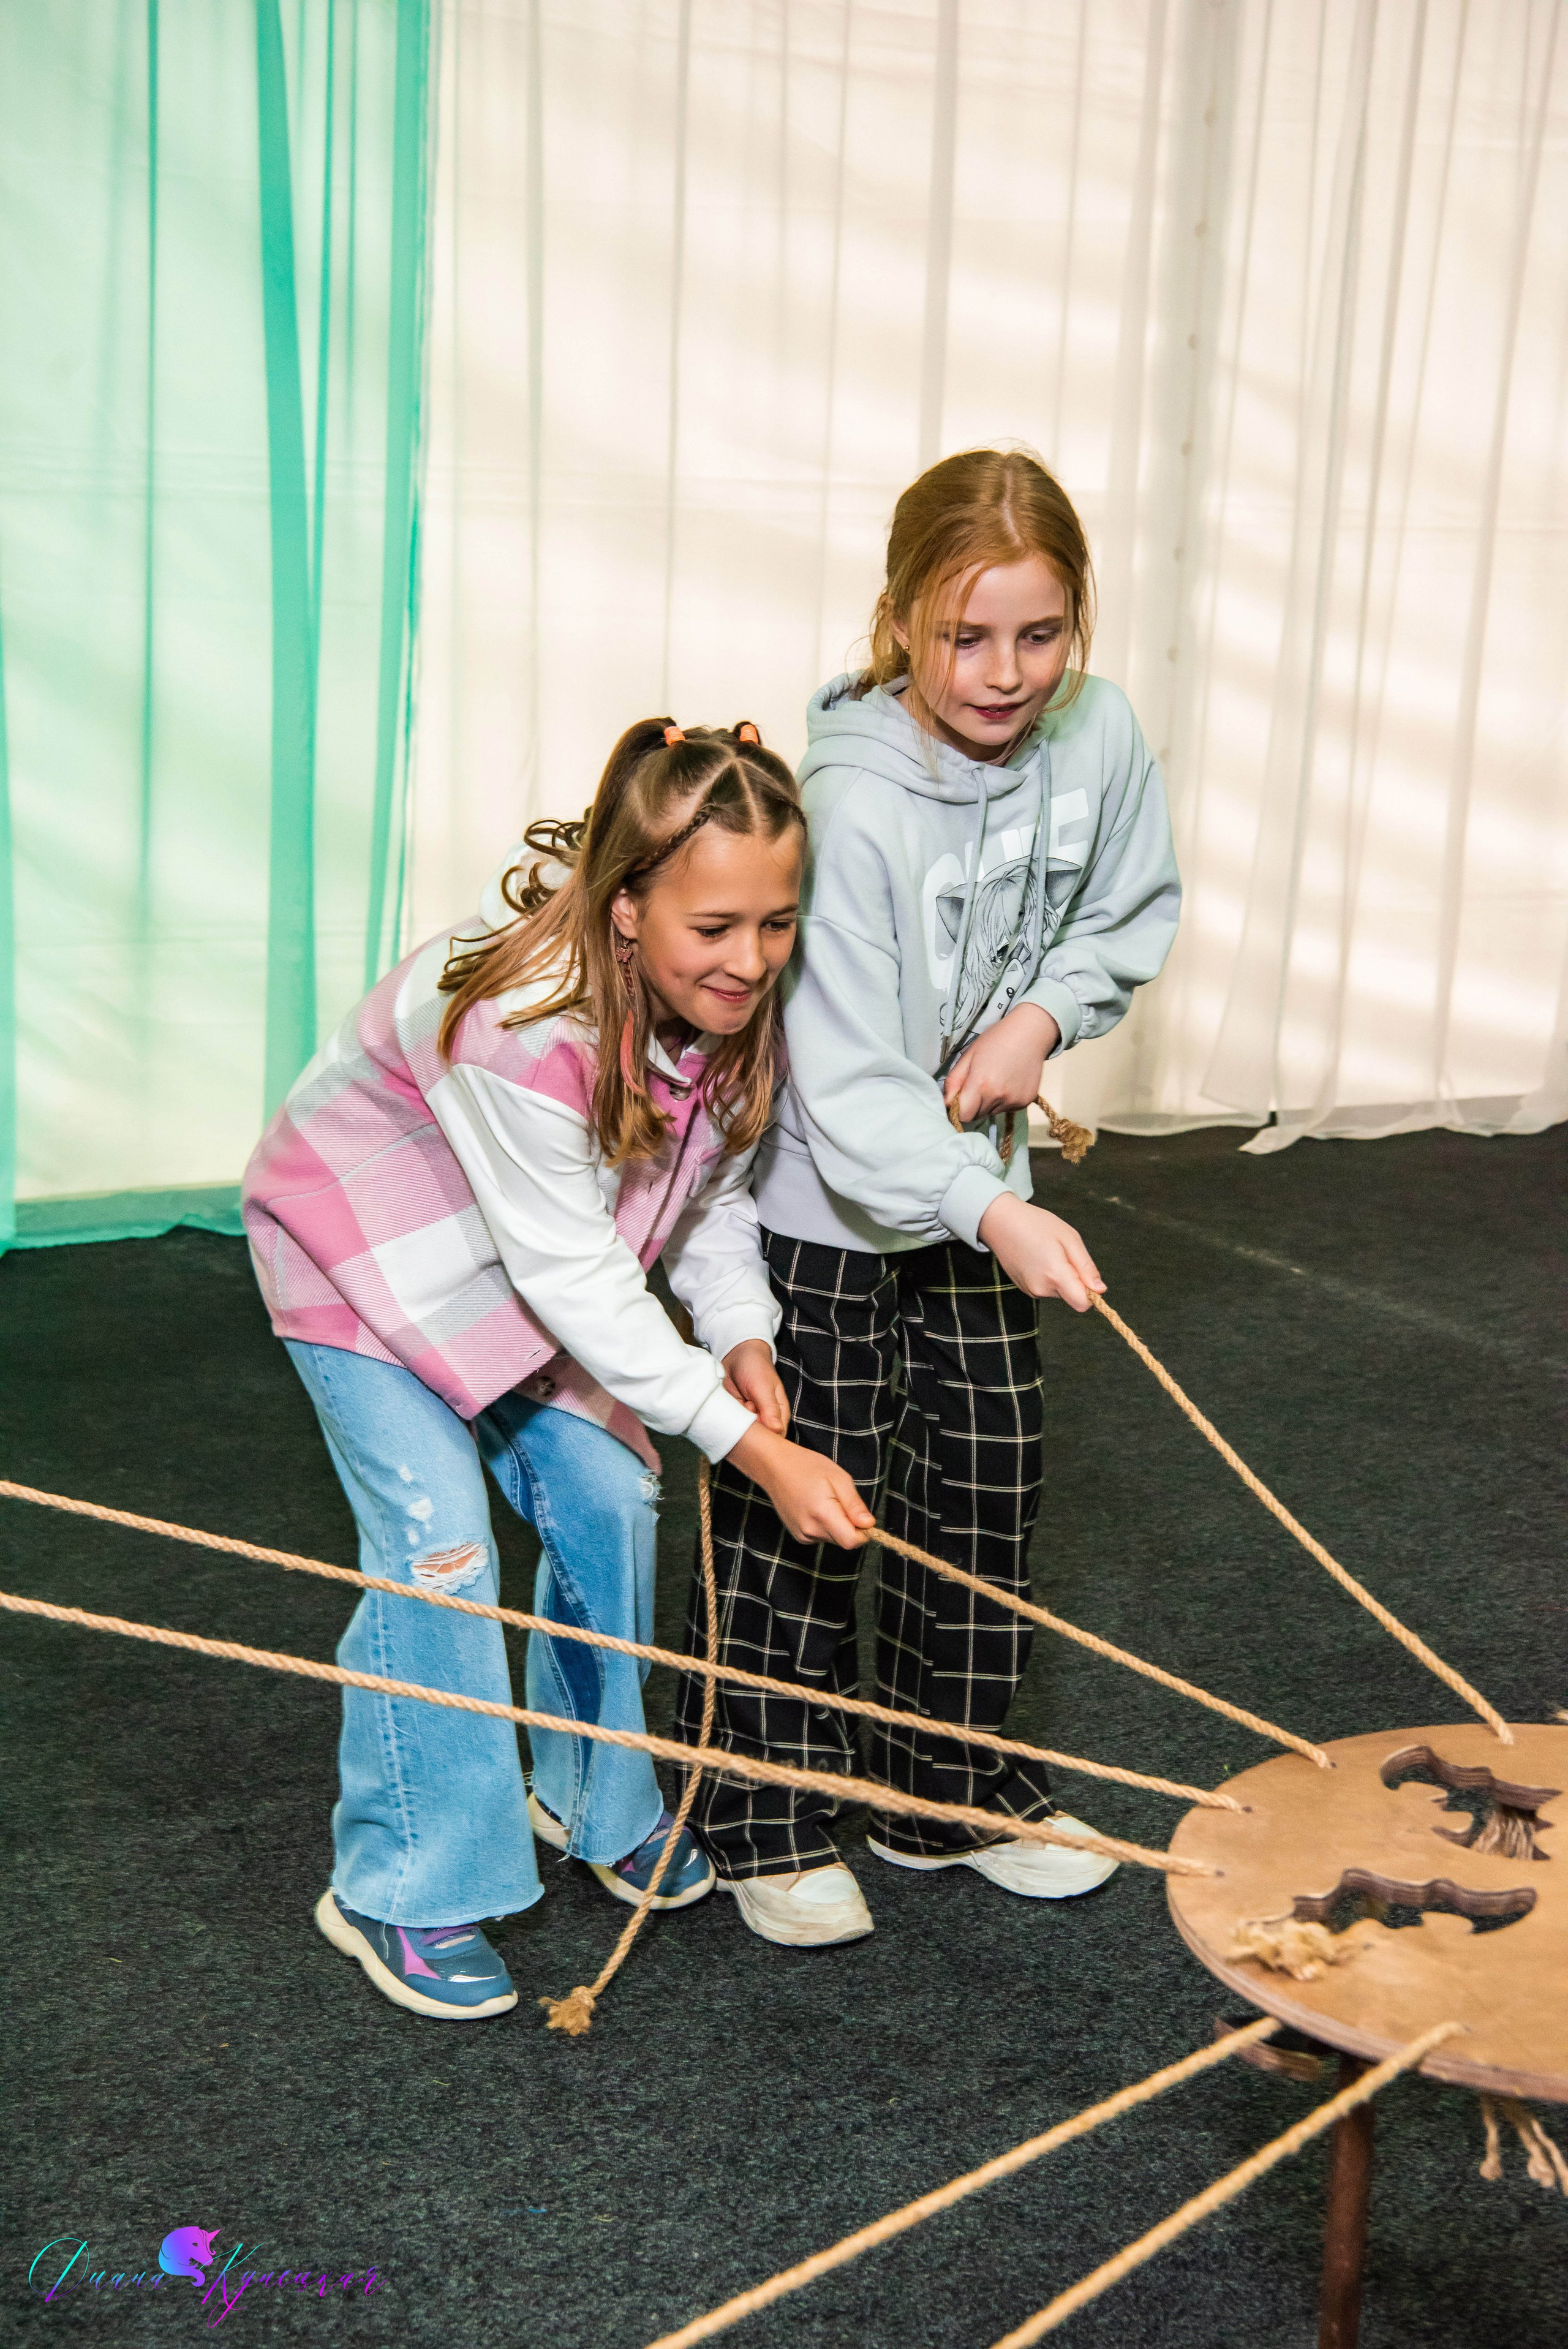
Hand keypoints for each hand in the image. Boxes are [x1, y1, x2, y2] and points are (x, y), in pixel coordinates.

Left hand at [722, 1338, 788, 1434]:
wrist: (736, 1355)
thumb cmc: (756, 1368)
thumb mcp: (763, 1387)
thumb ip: (770, 1409)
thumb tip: (777, 1431)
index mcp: (779, 1414)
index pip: (776, 1437)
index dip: (765, 1435)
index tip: (755, 1421)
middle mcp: (765, 1419)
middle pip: (758, 1438)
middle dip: (749, 1427)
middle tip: (746, 1407)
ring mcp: (749, 1418)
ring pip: (743, 1432)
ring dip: (738, 1422)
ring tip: (739, 1402)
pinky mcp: (735, 1415)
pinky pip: (731, 1425)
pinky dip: (728, 1419)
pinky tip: (729, 1406)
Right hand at [725, 1423, 874, 1547]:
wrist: (774, 1467)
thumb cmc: (808, 1467)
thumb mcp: (839, 1478)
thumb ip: (855, 1505)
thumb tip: (869, 1525)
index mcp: (822, 1515)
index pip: (851, 1542)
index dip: (863, 1532)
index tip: (862, 1516)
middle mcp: (810, 1531)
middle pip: (843, 1540)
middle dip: (850, 1526)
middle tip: (840, 1499)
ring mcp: (802, 1535)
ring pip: (833, 1539)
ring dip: (837, 1525)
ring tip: (826, 1500)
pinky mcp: (798, 1535)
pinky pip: (821, 1536)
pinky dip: (826, 1525)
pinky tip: (817, 1506)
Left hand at [944, 1002, 1060, 1124]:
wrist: (1030, 1033)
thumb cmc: (996, 1040)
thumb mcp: (969, 1056)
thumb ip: (954, 1082)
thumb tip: (946, 1103)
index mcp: (981, 1084)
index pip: (964, 1116)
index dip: (960, 1109)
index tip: (961, 1099)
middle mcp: (998, 1096)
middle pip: (978, 1115)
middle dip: (974, 1105)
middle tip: (979, 1084)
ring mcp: (1014, 1101)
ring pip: (992, 1112)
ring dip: (989, 1103)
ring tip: (996, 1081)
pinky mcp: (1025, 1102)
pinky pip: (1007, 1109)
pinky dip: (1004, 1100)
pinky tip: (1008, 1082)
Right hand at [978, 1190, 1104, 1311]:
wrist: (1001, 1222)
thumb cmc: (1037, 1224)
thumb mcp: (1070, 1238)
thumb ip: (1086, 1267)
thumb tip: (1101, 1291)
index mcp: (1055, 1275)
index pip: (1082, 1304)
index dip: (1090, 1292)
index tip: (1084, 1272)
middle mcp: (1041, 1289)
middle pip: (1071, 1296)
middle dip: (1074, 1279)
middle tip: (1062, 1252)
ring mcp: (1030, 1290)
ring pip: (1059, 1291)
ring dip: (1060, 1277)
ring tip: (1047, 1252)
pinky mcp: (1024, 1288)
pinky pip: (1046, 1288)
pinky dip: (1048, 1276)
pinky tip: (1038, 1257)